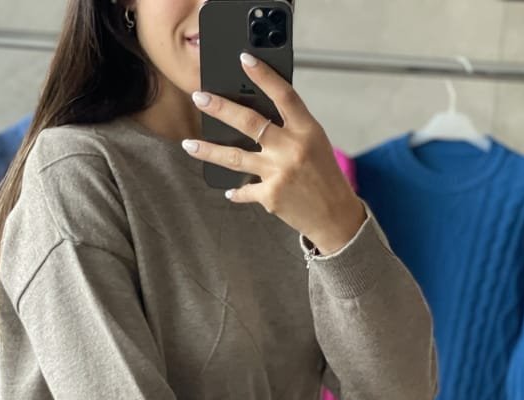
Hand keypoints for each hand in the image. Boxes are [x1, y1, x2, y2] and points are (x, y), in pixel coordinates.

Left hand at [187, 53, 365, 253]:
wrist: (334, 216)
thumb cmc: (324, 176)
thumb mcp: (315, 144)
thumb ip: (290, 128)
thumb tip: (255, 116)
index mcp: (307, 130)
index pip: (284, 95)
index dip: (263, 76)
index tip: (244, 60)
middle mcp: (292, 148)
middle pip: (249, 122)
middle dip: (220, 108)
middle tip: (199, 98)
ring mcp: (279, 172)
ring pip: (234, 157)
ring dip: (208, 150)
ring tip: (189, 145)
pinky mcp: (270, 196)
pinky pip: (244, 189)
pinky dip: (236, 191)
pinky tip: (230, 190)